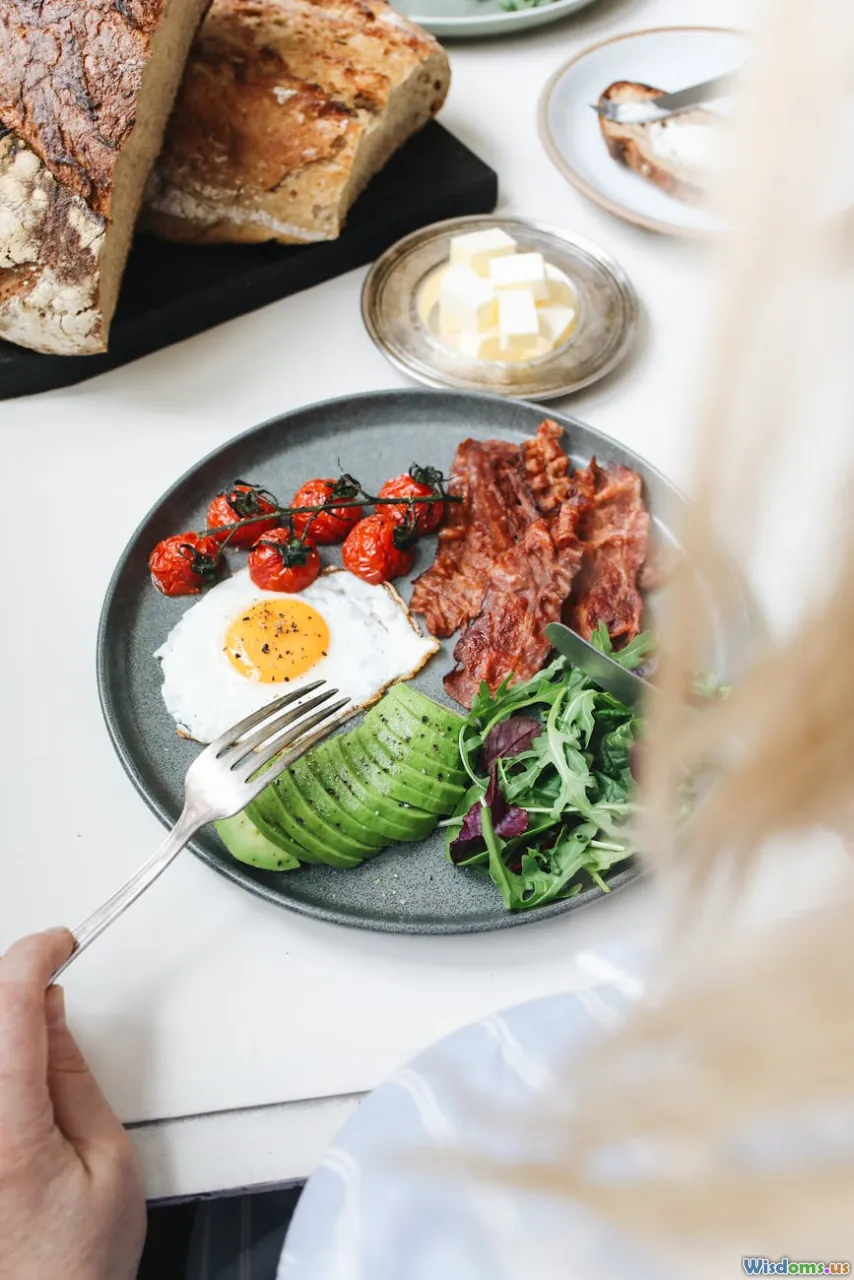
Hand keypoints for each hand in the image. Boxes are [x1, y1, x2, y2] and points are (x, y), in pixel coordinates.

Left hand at [0, 930, 145, 1279]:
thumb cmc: (74, 1269)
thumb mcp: (109, 1163)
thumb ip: (73, 1078)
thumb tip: (50, 1011)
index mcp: (6, 1129)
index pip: (9, 1008)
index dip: (33, 957)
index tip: (57, 945)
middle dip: (11, 991)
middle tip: (45, 990)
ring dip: (4, 1030)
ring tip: (28, 1031)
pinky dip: (0, 1062)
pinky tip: (16, 1069)